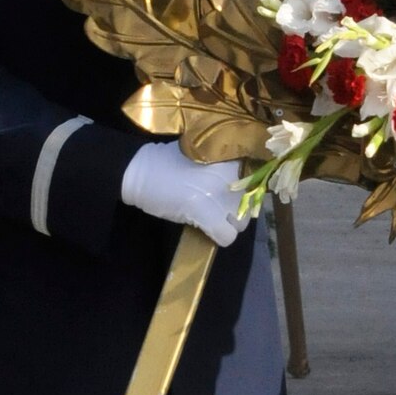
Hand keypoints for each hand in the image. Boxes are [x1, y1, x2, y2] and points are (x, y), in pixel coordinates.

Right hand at [120, 143, 249, 248]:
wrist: (140, 170)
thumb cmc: (166, 163)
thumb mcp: (200, 157)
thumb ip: (221, 168)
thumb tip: (235, 186)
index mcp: (230, 160)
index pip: (255, 182)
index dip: (244, 193)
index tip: (231, 195)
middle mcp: (231, 177)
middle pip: (250, 205)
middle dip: (235, 211)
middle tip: (217, 210)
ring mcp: (220, 196)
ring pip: (241, 223)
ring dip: (228, 225)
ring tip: (211, 219)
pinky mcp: (206, 213)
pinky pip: (226, 236)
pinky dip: (219, 237)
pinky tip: (205, 230)